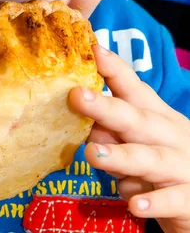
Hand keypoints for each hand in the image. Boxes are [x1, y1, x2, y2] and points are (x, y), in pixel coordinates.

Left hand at [70, 45, 189, 232]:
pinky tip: (135, 205)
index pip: (134, 88)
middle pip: (136, 119)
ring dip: (121, 156)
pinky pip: (172, 200)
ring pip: (149, 158)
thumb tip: (85, 128)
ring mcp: (181, 166)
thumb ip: (114, 132)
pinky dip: (154, 203)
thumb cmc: (164, 161)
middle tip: (78, 97)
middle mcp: (169, 136)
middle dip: (106, 107)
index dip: (115, 69)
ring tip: (93, 154)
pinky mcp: (189, 199)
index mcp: (157, 116)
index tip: (94, 50)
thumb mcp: (142, 140)